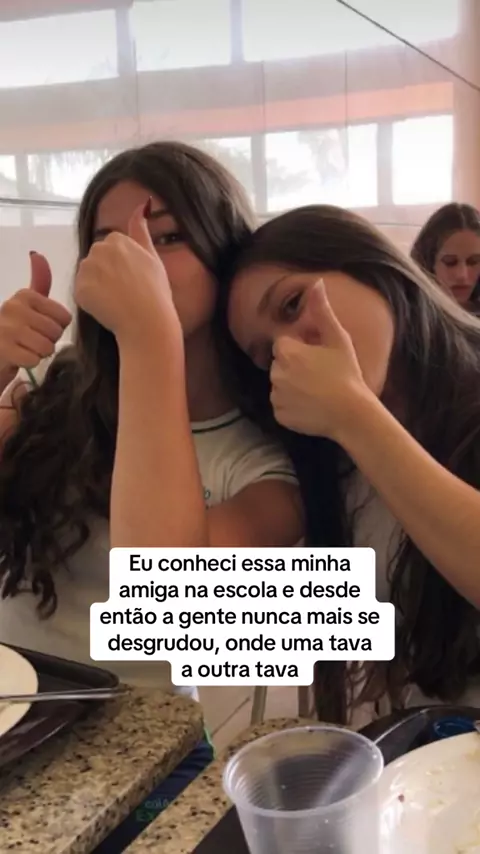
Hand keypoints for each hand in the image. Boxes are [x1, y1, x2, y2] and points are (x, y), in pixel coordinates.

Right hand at [0, 252, 71, 373]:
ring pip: (46, 347)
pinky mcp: (3, 349)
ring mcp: (6, 328)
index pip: (64, 317)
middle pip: (56, 332)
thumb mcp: (27, 305)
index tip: (39, 328)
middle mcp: (13, 307)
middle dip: (48, 342)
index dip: (57, 328)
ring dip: (39, 353)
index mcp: (25, 295)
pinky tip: (17, 358)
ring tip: (25, 349)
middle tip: (31, 341)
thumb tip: (37, 254)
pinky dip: (29, 363)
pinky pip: (34, 360)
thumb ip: (38, 282)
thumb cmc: (13, 330)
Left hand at [74, 202, 179, 346]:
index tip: (131, 279)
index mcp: (117, 239)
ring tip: (115, 301)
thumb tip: (142, 203)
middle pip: (96, 260)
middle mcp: (99, 249)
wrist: (147, 321)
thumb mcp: (153, 256)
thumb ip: (141, 230)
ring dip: (97, 286)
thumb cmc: (156, 291)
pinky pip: (81, 292)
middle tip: (123, 292)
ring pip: (87, 275)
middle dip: (105, 273)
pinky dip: (90, 301)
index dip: (120, 266)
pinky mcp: (79, 288)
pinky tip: (106, 308)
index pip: (110, 249)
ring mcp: (87, 269)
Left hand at [270, 280, 372, 439]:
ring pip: (281, 385)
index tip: (317, 356)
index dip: (300, 348)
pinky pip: (282, 406)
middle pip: (281, 364)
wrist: (350, 413)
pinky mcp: (279, 415)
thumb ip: (322, 311)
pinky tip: (311, 405)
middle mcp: (275, 373)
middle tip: (319, 374)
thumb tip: (316, 283)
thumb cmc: (346, 374)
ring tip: (317, 391)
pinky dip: (293, 406)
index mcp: (286, 352)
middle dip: (295, 366)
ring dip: (293, 386)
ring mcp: (276, 396)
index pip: (284, 343)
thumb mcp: (337, 339)